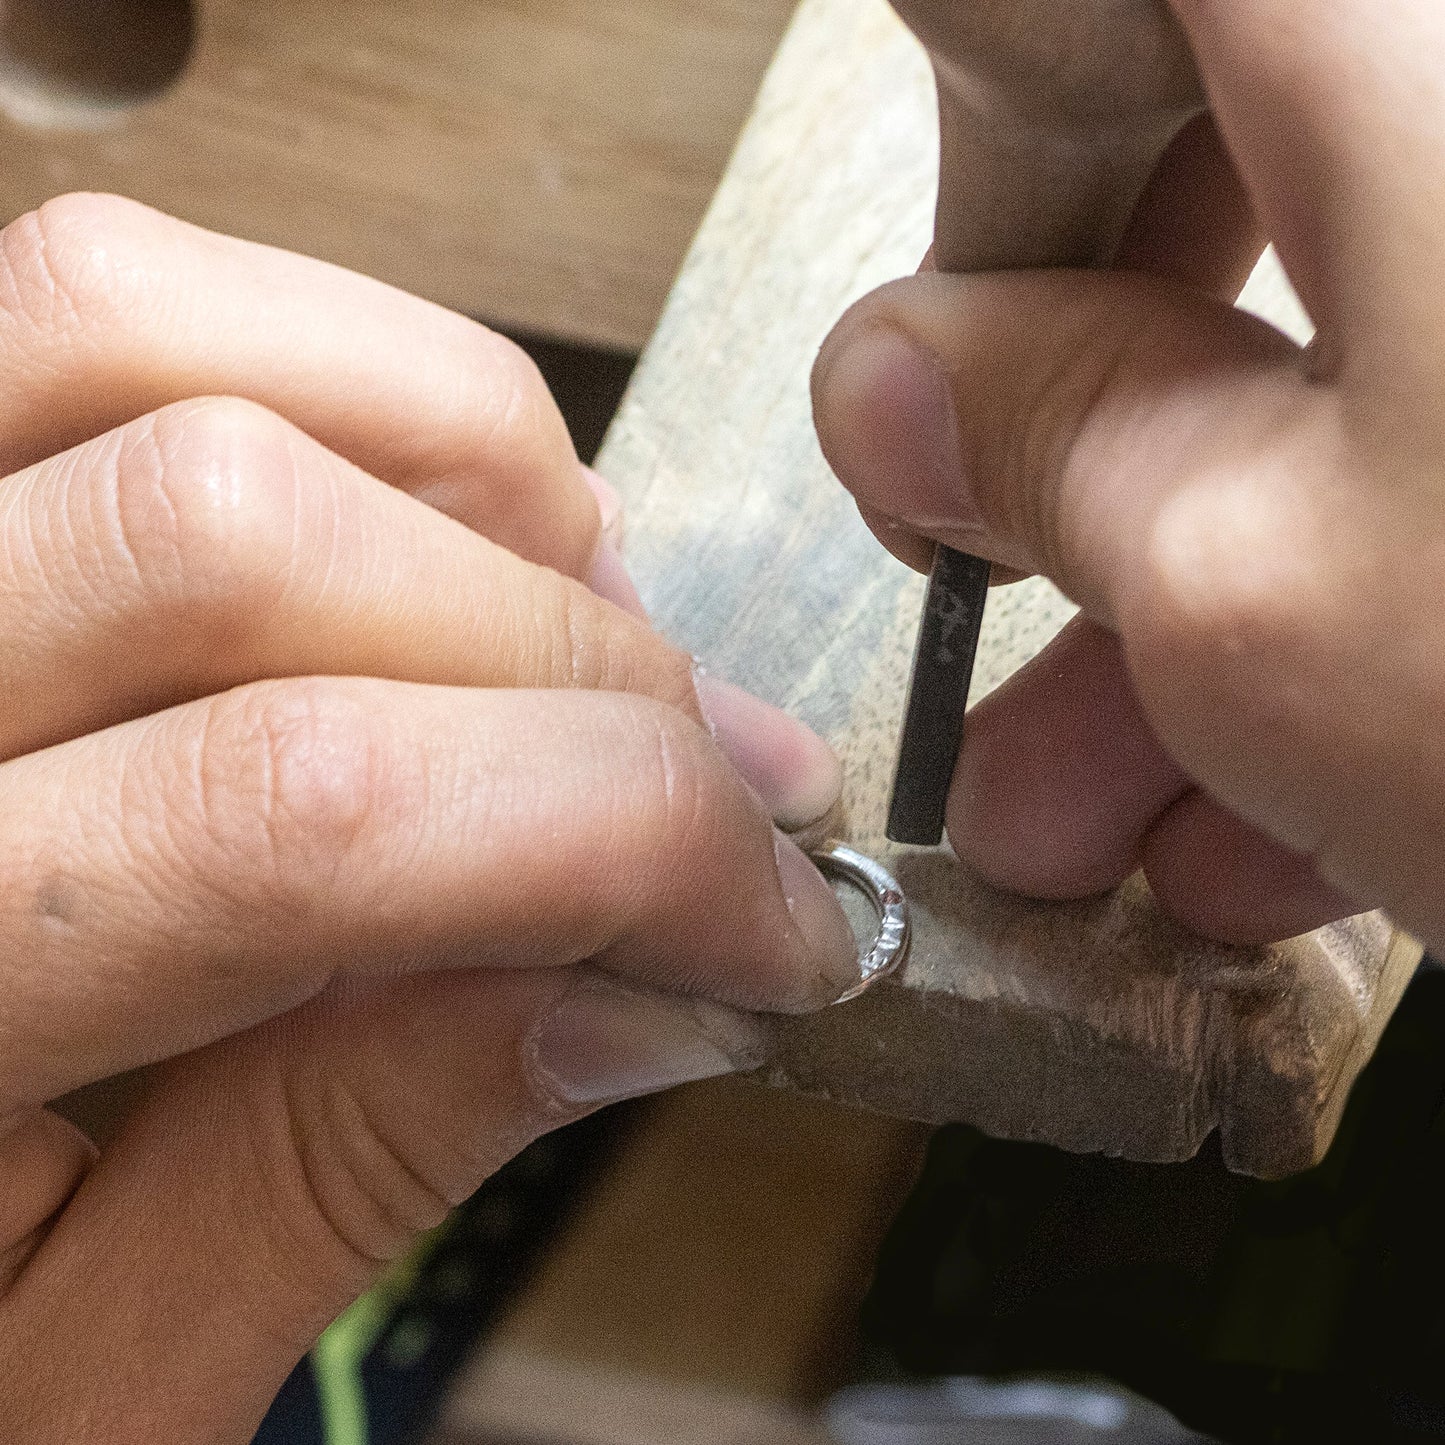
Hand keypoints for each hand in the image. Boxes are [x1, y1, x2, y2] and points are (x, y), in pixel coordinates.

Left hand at [0, 195, 852, 1441]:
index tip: (771, 918)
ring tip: (581, 620)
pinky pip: (103, 307)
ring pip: (138, 325)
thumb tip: (639, 985)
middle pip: (248, 531)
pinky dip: (336, 379)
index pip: (299, 812)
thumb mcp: (94, 1362)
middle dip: (579, 667)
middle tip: (713, 788)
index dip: (620, 840)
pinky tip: (439, 531)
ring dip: (461, 464)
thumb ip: (352, 1158)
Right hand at [813, 0, 1440, 947]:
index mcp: (1399, 37)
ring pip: (1327, 341)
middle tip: (995, 573)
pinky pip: (1438, 436)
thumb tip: (904, 373)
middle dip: (1065, 420)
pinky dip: (1343, 604)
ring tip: (1112, 805)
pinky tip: (1287, 799)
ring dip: (1187, 585)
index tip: (938, 277)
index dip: (981, 102)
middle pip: (1200, 153)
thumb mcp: (1261, 576)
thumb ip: (1045, 432)